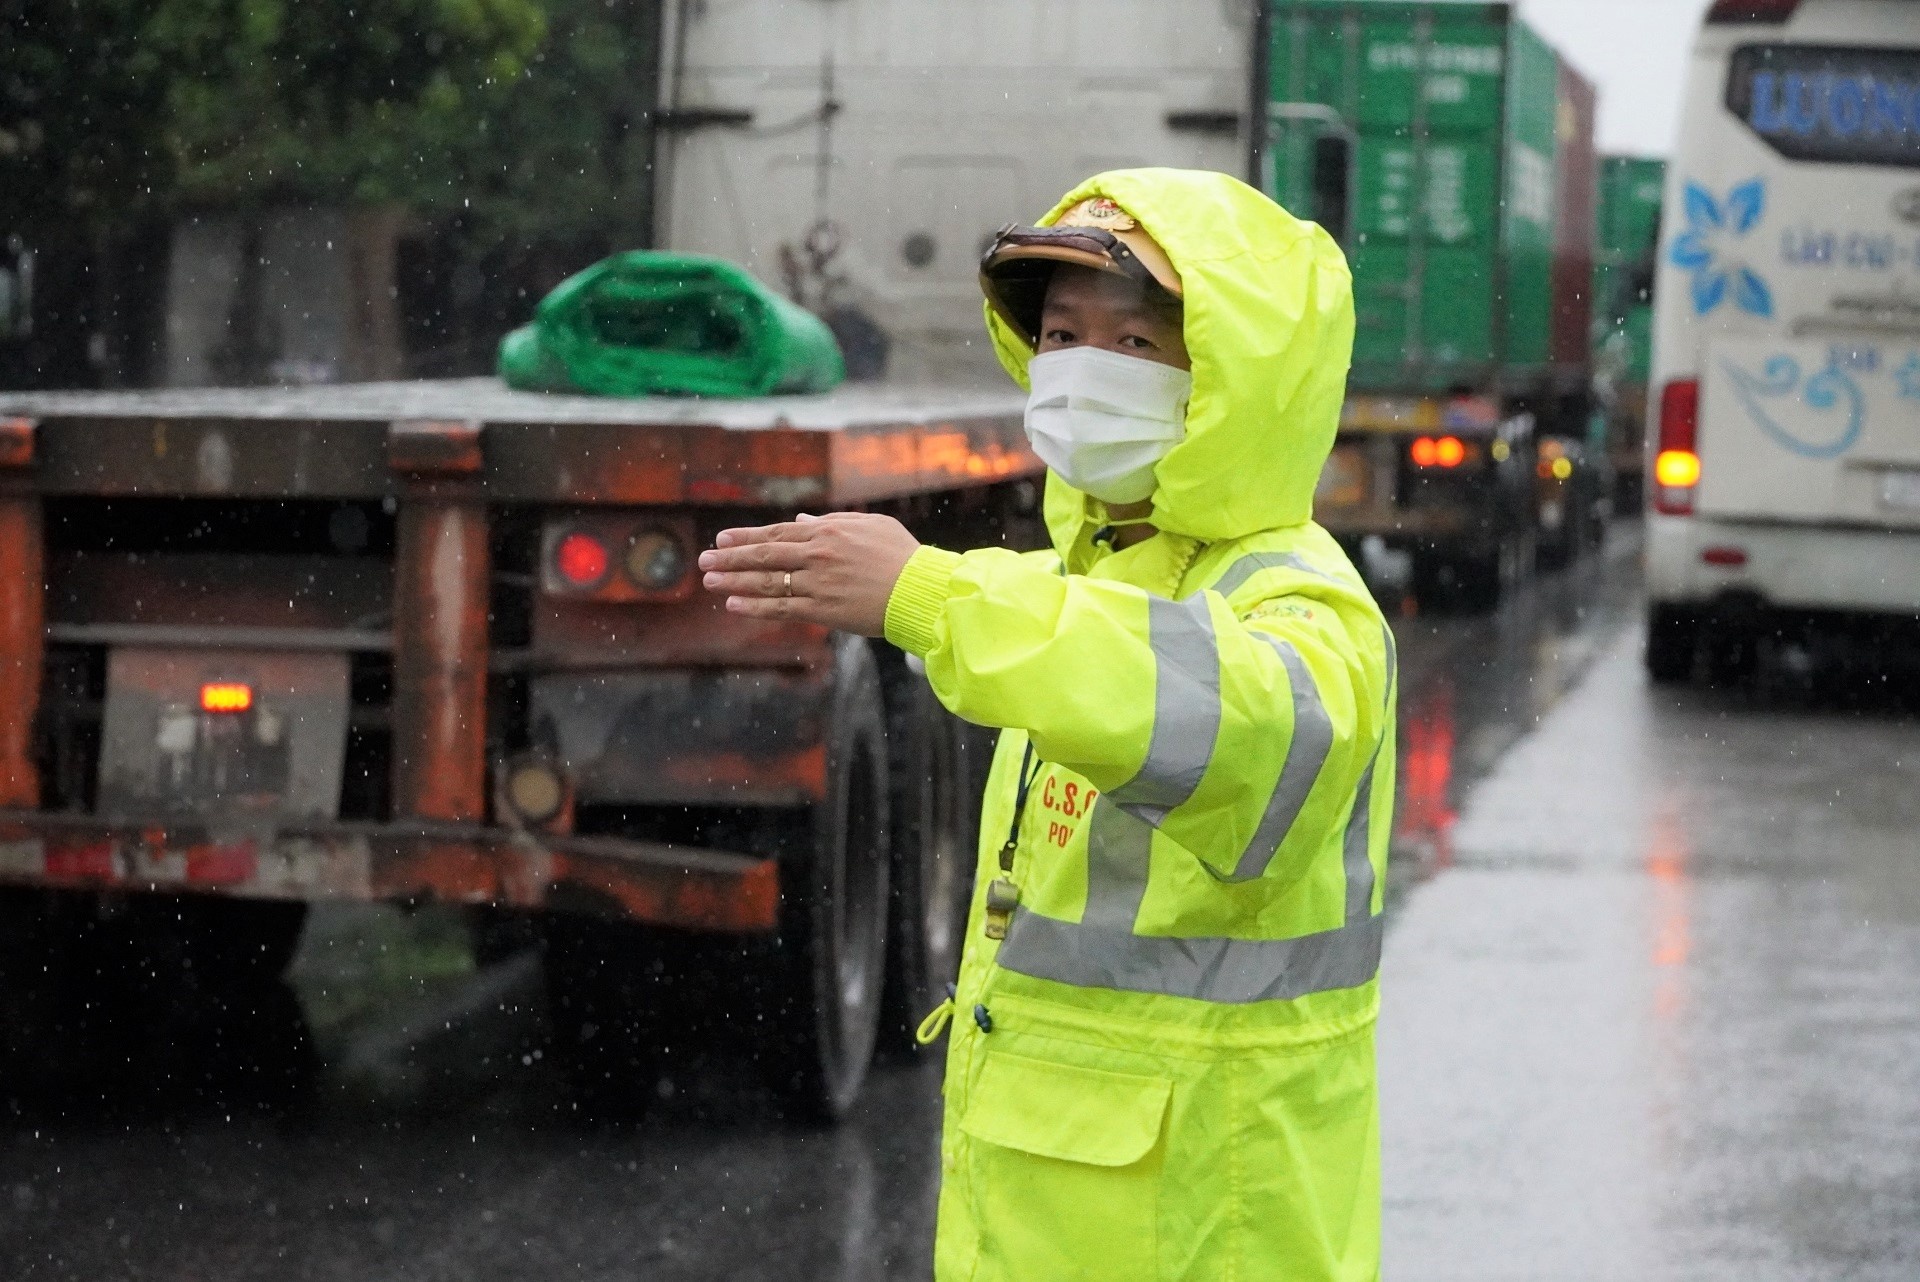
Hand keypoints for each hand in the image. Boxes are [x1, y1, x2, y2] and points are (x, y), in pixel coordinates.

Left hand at [699, 512, 921, 636]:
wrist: (920, 590)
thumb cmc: (902, 555)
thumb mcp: (870, 526)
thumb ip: (832, 521)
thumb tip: (802, 520)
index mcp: (827, 531)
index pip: (777, 533)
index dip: (746, 537)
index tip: (722, 539)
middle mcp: (817, 555)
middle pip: (763, 555)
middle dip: (730, 558)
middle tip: (704, 560)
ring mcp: (817, 583)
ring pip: (767, 581)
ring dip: (734, 581)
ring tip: (710, 581)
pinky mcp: (822, 610)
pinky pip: (781, 608)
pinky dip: (755, 605)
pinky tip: (734, 604)